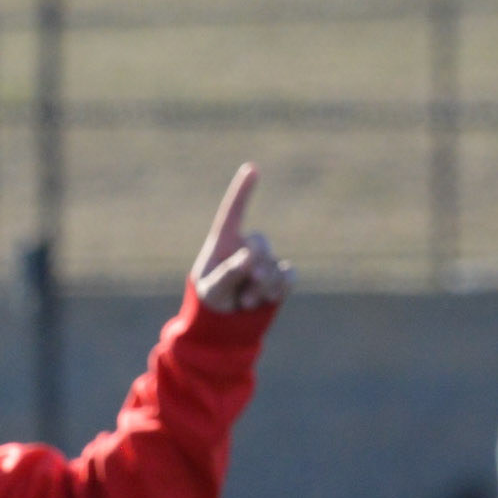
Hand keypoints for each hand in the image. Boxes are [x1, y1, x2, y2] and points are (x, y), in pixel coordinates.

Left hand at [191, 163, 292, 312]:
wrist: (223, 329)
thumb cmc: (209, 304)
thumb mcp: (211, 291)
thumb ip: (227, 274)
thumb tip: (249, 257)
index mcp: (223, 243)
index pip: (233, 213)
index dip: (242, 191)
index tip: (251, 168)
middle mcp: (246, 247)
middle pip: (260, 243)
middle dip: (256, 264)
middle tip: (247, 287)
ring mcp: (264, 262)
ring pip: (273, 265)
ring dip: (262, 286)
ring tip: (245, 302)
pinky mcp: (278, 279)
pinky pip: (288, 276)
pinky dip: (282, 286)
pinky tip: (271, 296)